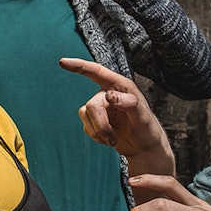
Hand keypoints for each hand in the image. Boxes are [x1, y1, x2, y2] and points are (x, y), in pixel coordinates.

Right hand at [59, 57, 173, 175]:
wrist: (143, 148)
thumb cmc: (148, 129)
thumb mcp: (143, 117)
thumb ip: (129, 104)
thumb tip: (110, 95)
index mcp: (121, 86)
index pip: (97, 72)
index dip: (79, 66)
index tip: (62, 62)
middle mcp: (108, 94)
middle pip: (91, 105)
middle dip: (100, 125)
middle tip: (112, 140)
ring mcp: (100, 107)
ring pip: (85, 115)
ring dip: (98, 131)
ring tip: (112, 140)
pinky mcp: (95, 121)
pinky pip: (85, 127)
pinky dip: (96, 136)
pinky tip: (109, 139)